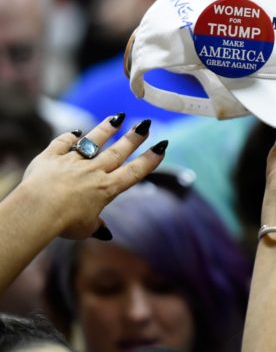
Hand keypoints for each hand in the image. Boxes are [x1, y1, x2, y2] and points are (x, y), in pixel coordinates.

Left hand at [20, 114, 166, 238]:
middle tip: (146, 124)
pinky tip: (75, 132)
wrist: (37, 210)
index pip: (134, 172)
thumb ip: (96, 226)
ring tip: (118, 117)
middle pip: (118, 151)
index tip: (161, 147)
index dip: (150, 160)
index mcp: (107, 189)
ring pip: (93, 141)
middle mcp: (93, 171)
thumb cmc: (64, 223)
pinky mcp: (50, 157)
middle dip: (134, 138)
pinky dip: (68, 137)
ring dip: (106, 129)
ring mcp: (72, 162)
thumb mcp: (85, 229)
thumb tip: (105, 233)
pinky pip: (61, 144)